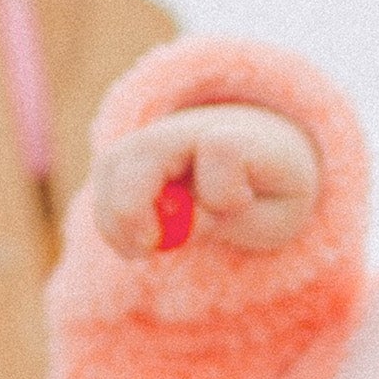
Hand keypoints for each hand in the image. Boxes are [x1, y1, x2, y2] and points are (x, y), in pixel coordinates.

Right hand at [90, 103, 320, 257]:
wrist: (261, 153)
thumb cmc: (271, 192)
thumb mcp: (276, 216)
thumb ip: (235, 220)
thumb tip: (182, 224)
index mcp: (244, 136)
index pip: (222, 148)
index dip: (222, 191)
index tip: (236, 209)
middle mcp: (192, 127)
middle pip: (146, 151)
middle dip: (135, 207)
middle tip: (148, 249)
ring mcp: (154, 136)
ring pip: (113, 167)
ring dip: (118, 220)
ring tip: (145, 250)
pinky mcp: (128, 153)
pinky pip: (102, 182)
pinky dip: (110, 221)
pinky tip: (135, 244)